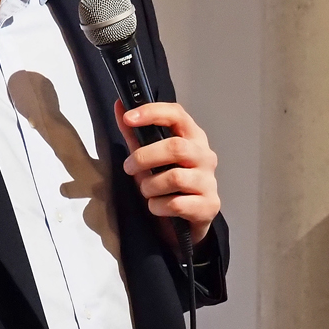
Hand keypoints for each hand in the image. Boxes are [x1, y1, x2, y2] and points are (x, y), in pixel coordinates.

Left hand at [115, 101, 221, 248]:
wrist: (186, 223)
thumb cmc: (168, 186)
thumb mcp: (149, 159)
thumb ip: (135, 134)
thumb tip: (119, 105)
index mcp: (192, 138)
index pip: (176, 114)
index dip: (152, 112)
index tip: (128, 117)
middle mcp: (205, 156)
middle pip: (175, 147)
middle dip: (145, 157)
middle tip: (128, 168)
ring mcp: (209, 181)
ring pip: (175, 177)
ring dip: (150, 187)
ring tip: (147, 192)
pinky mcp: (209, 205)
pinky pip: (176, 204)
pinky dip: (158, 207)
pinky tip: (158, 207)